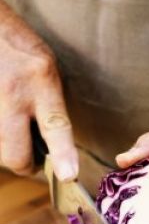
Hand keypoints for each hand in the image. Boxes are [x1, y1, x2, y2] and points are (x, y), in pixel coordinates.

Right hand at [0, 0, 77, 179]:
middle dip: (24, 164)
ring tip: (12, 126)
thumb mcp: (48, 72)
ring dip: (6, 147)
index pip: (56, 126)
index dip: (62, 155)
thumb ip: (53, 110)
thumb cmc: (21, 48)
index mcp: (41, 81)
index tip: (67, 175)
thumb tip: (56, 154)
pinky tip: (2, 118)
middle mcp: (12, 93)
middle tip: (31, 157)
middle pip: (15, 155)